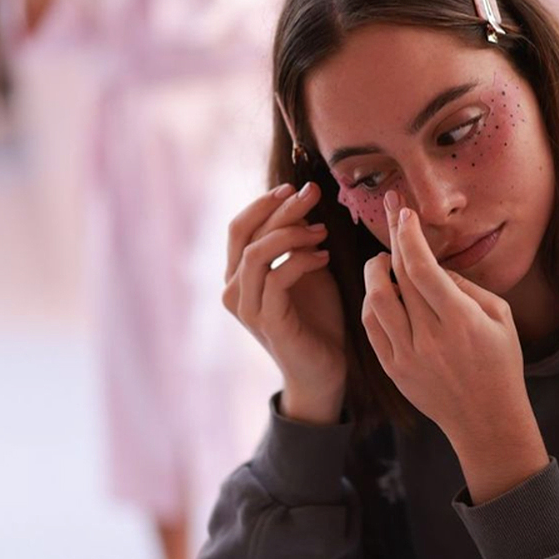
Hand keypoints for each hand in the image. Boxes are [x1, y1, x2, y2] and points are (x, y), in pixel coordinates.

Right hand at [223, 183, 345, 422]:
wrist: (324, 370)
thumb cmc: (318, 321)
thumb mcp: (307, 272)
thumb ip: (297, 243)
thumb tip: (302, 203)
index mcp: (237, 277)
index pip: (239, 227)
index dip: (264, 203)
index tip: (296, 187)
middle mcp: (233, 290)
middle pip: (246, 233)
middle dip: (281, 208)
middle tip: (313, 193)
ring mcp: (246, 308)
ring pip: (257, 252)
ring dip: (292, 234)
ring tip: (322, 231)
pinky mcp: (266, 322)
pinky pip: (277, 277)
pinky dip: (302, 260)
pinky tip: (324, 257)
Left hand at [361, 192, 547, 501]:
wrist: (486, 420)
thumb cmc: (500, 364)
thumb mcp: (500, 318)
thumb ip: (466, 287)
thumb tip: (433, 266)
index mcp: (461, 321)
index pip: (424, 267)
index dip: (409, 235)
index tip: (403, 213)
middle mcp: (430, 338)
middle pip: (398, 278)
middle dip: (392, 240)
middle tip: (390, 218)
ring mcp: (407, 356)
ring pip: (376, 301)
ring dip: (375, 273)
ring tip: (383, 261)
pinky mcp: (394, 370)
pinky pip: (372, 328)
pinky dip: (372, 304)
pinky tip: (381, 292)